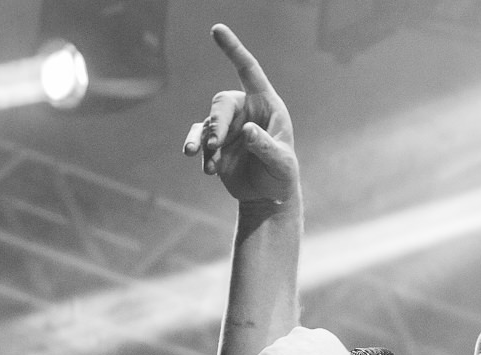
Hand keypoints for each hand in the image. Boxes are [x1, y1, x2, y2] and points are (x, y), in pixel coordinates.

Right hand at [182, 24, 297, 202]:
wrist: (268, 197)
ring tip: (210, 166)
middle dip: (216, 123)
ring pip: (207, 124)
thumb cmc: (281, 175)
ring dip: (206, 143)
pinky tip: (207, 169)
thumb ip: (265, 147)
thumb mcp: (281, 163)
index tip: (217, 29)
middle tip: (214, 145)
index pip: (248, 71)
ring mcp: (228, 127)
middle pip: (221, 103)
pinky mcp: (215, 144)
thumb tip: (247, 131)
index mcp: (267, 105)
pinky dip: (198, 151)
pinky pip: (199, 139)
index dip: (233, 50)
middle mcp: (245, 111)